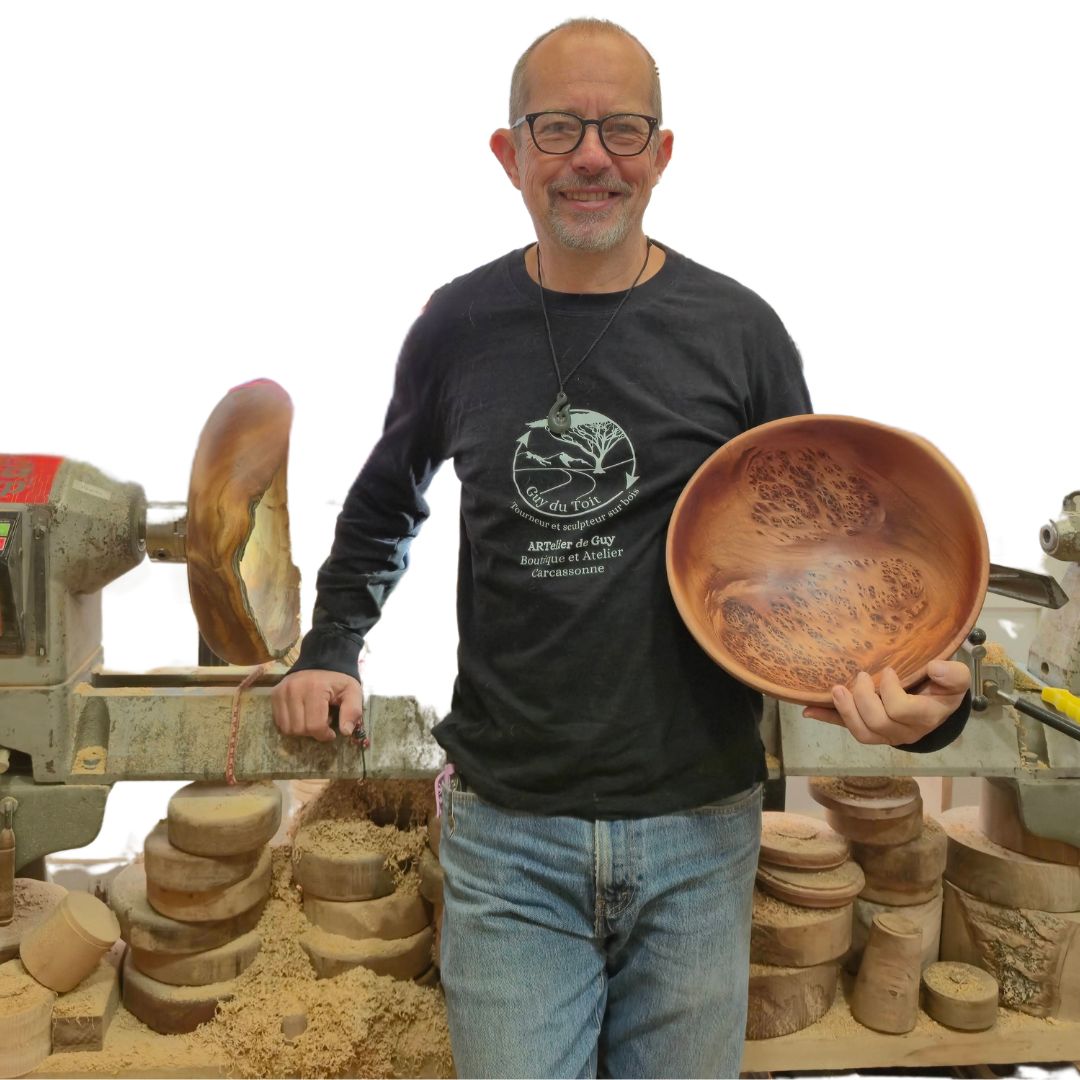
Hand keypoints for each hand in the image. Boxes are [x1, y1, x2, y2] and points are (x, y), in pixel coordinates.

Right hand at [271, 669, 363, 742]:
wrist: (322, 661)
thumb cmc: (338, 680)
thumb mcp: (352, 692)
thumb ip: (352, 711)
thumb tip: (346, 731)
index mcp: (315, 689)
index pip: (315, 726)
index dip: (324, 735)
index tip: (331, 732)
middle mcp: (294, 690)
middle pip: (300, 729)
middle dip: (313, 731)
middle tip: (322, 721)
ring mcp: (282, 692)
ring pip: (287, 728)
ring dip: (301, 729)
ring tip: (312, 717)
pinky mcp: (274, 694)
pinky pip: (278, 722)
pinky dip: (291, 724)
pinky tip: (302, 715)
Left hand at [802, 660, 969, 745]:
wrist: (938, 705)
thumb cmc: (944, 687)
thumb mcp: (957, 678)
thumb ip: (952, 674)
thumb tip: (934, 667)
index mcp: (926, 716)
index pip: (901, 710)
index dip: (890, 689)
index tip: (887, 671)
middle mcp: (906, 731)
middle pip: (877, 722)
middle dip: (863, 697)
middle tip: (861, 675)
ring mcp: (886, 735)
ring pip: (861, 732)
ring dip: (844, 710)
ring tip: (836, 689)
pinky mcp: (870, 731)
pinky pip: (846, 729)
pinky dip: (827, 719)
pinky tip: (808, 710)